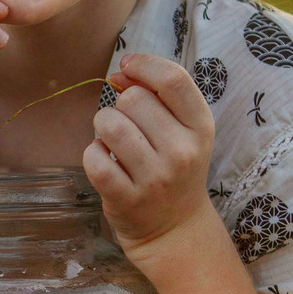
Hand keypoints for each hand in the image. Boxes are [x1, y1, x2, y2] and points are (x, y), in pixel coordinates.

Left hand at [84, 53, 215, 257]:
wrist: (175, 229)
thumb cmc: (173, 168)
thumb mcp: (182, 131)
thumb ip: (156, 96)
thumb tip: (121, 72)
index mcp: (200, 127)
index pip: (173, 80)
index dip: (143, 64)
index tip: (126, 67)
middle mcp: (182, 152)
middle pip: (133, 99)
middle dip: (120, 104)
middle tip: (127, 125)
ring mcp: (156, 177)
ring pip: (109, 124)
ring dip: (103, 127)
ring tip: (113, 142)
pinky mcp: (127, 199)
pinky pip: (94, 158)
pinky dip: (92, 154)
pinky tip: (104, 162)